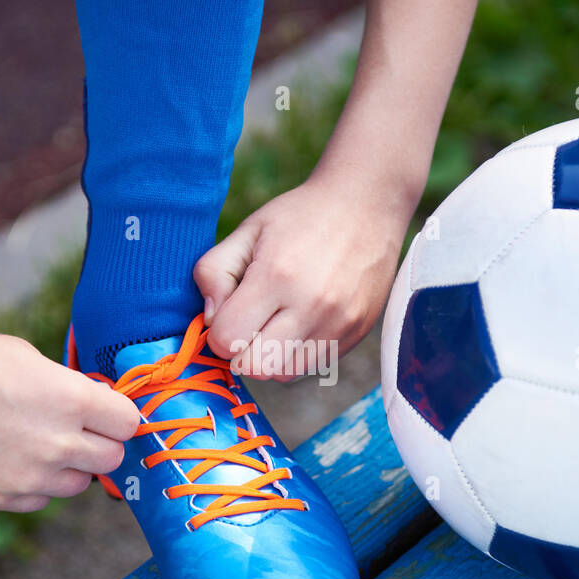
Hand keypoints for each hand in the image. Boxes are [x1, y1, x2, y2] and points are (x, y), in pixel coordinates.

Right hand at [0, 329, 140, 511]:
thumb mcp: (30, 358)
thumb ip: (71, 388)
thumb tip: (100, 407)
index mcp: (70, 400)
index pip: (129, 423)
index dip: (118, 414)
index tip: (105, 410)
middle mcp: (56, 444)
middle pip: (112, 458)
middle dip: (100, 441)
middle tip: (77, 426)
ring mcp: (27, 477)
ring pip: (79, 484)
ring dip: (69, 466)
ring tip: (38, 440)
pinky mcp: (0, 498)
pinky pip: (40, 499)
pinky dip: (36, 484)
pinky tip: (11, 456)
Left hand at [195, 173, 408, 379]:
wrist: (367, 204)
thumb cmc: (300, 216)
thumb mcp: (248, 230)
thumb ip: (213, 272)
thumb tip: (210, 321)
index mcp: (278, 275)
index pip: (227, 339)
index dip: (219, 330)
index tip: (229, 311)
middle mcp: (312, 306)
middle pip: (254, 367)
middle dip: (241, 350)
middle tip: (249, 320)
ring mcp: (339, 324)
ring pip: (283, 373)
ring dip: (270, 355)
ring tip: (277, 319)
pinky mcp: (356, 333)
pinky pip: (313, 365)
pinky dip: (298, 351)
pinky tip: (303, 318)